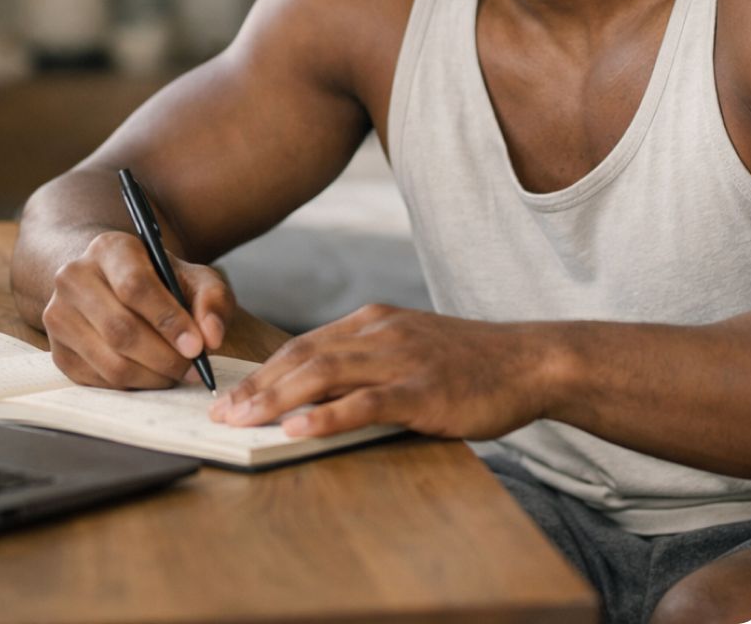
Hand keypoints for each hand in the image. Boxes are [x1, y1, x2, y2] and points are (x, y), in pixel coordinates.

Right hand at [42, 230, 235, 388]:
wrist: (111, 284)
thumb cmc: (158, 281)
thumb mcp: (193, 277)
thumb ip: (212, 299)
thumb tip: (211, 337)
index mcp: (109, 249)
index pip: (135, 286)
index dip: (168, 321)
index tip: (197, 346)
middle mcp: (74, 278)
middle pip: (120, 329)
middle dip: (164, 357)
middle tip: (192, 368)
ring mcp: (59, 316)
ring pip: (110, 362)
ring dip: (152, 376)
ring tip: (176, 372)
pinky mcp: (58, 351)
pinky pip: (99, 381)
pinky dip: (133, 386)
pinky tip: (152, 374)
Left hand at [209, 304, 555, 438]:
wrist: (528, 360)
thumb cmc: (468, 362)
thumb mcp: (409, 348)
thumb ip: (367, 361)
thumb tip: (319, 391)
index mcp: (372, 321)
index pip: (302, 344)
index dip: (262, 370)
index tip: (232, 394)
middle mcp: (379, 332)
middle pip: (303, 357)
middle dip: (257, 386)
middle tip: (222, 412)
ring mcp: (401, 359)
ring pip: (324, 373)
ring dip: (276, 398)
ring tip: (243, 420)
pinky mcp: (423, 390)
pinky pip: (366, 402)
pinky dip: (327, 415)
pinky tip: (297, 429)